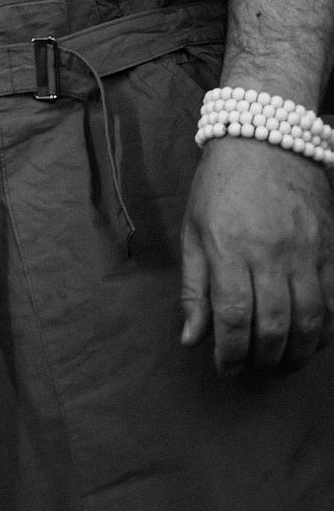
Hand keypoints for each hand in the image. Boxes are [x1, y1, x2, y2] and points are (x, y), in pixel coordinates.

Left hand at [180, 137, 333, 373]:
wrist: (265, 137)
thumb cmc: (221, 184)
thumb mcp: (193, 227)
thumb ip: (193, 286)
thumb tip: (191, 339)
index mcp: (228, 245)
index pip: (232, 316)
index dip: (230, 353)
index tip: (225, 368)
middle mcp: (269, 252)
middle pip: (273, 326)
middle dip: (262, 361)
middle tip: (253, 373)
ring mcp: (305, 251)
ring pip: (308, 322)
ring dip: (295, 356)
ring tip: (280, 366)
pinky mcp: (330, 249)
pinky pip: (333, 305)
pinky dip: (324, 333)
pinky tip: (309, 343)